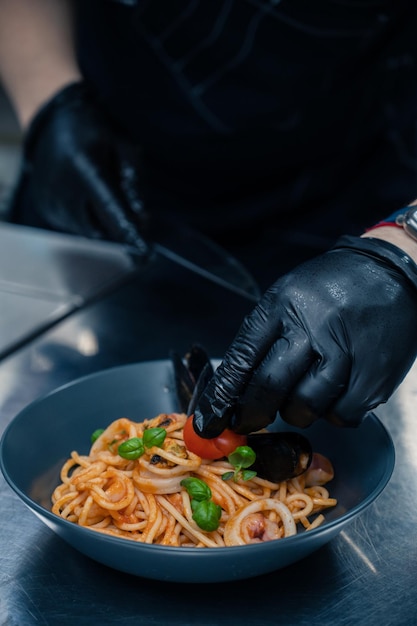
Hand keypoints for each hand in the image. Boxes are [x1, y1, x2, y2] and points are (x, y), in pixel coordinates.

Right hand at [9, 81, 148, 255]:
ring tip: (104, 196)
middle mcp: (64, 188)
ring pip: (88, 231)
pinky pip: (75, 227)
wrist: (53, 123)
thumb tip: (141, 215)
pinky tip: (88, 199)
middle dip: (119, 229)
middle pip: (100, 228)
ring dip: (103, 224)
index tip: (145, 252)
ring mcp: (51, 201)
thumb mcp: (123, 144)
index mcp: (85, 167)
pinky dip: (88, 220)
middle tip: (132, 218)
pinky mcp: (45, 208)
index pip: (111, 208)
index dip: (129, 231)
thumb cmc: (95, 132)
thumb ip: (135, 178)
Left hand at [193, 235, 416, 435]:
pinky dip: (332, 413)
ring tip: (302, 392)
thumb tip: (234, 390)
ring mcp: (346, 353)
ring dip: (296, 412)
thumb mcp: (288, 296)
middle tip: (246, 421)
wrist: (390, 273)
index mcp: (283, 305)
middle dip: (251, 414)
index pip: (242, 358)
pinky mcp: (373, 376)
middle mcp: (313, 327)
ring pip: (304, 408)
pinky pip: (341, 416)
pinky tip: (334, 393)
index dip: (221, 397)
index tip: (210, 421)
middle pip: (270, 388)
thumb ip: (262, 338)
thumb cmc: (332, 287)